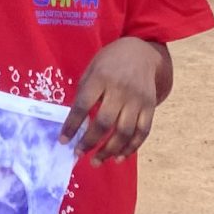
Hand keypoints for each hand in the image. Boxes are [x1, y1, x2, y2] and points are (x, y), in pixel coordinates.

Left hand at [64, 38, 164, 163]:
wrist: (141, 52)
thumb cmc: (109, 63)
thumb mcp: (92, 70)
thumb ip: (84, 94)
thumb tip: (74, 126)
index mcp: (100, 78)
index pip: (83, 106)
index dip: (72, 126)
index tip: (63, 141)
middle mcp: (120, 89)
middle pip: (105, 122)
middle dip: (90, 142)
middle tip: (79, 153)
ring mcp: (137, 99)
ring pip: (124, 132)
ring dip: (109, 151)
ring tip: (96, 161)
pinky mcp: (150, 106)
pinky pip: (142, 132)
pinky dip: (131, 148)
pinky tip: (119, 157)